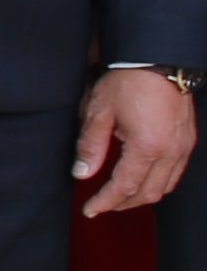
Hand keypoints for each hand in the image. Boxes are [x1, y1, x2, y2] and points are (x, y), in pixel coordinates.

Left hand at [75, 66, 194, 218]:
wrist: (158, 60)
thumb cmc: (127, 82)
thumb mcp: (99, 112)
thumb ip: (90, 146)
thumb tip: (81, 174)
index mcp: (147, 147)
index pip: (124, 187)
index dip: (105, 202)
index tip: (90, 210)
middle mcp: (171, 152)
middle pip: (148, 193)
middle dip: (123, 204)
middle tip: (101, 205)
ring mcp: (183, 148)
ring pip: (165, 187)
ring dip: (141, 196)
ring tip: (118, 196)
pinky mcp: (188, 141)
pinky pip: (175, 173)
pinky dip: (157, 183)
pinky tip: (141, 179)